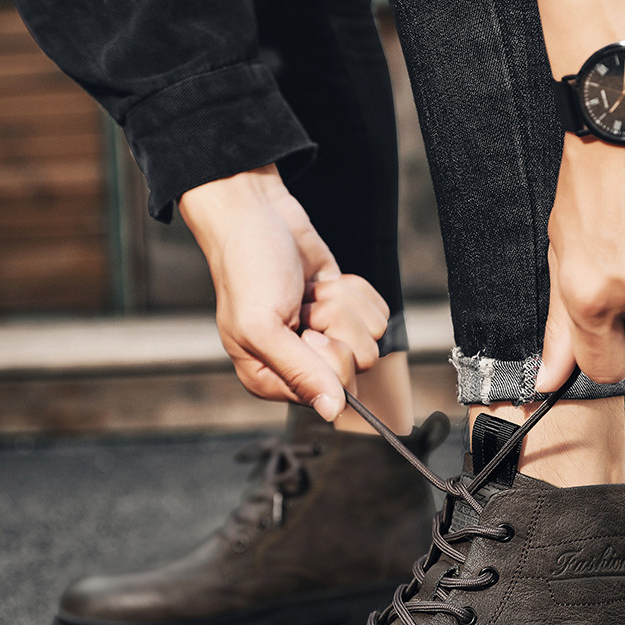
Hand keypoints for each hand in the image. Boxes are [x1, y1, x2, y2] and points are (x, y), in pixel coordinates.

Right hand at [178, 167, 389, 418]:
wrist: (255, 213)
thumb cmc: (246, 267)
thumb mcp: (261, 325)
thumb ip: (298, 372)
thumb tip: (332, 411)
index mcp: (270, 379)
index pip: (329, 393)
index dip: (325, 356)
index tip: (302, 329)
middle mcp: (301, 365)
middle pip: (357, 366)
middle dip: (334, 324)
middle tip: (303, 306)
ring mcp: (327, 338)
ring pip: (371, 338)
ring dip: (341, 304)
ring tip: (308, 292)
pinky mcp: (345, 312)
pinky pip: (377, 314)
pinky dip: (354, 291)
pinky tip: (321, 282)